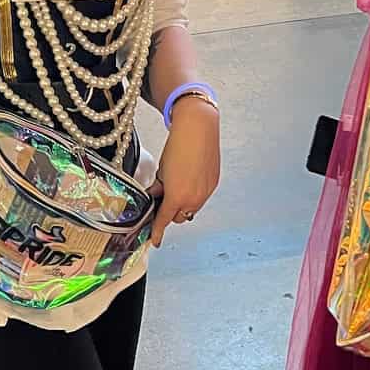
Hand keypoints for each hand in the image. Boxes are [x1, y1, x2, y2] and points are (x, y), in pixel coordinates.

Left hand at [150, 99, 219, 246]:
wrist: (198, 129)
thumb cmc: (178, 146)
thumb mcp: (161, 171)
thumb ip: (158, 188)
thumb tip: (155, 196)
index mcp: (176, 197)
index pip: (164, 221)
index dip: (157, 231)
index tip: (155, 240)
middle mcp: (194, 199)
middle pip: (179, 217)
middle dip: (170, 212)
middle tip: (162, 199)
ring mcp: (206, 193)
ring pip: (191, 208)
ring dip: (182, 203)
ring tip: (177, 185)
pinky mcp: (214, 184)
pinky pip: (201, 197)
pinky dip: (193, 194)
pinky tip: (188, 179)